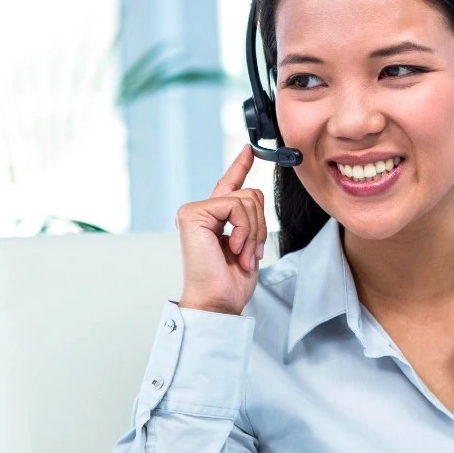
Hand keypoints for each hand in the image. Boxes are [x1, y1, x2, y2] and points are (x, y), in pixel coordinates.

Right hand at [176, 145, 268, 314]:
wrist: (216, 302)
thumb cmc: (229, 283)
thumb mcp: (248, 245)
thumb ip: (249, 219)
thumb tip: (254, 196)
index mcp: (213, 220)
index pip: (228, 186)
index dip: (239, 166)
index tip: (249, 150)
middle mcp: (201, 212)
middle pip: (250, 194)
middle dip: (260, 225)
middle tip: (251, 252)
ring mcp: (194, 212)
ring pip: (247, 199)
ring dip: (253, 232)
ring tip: (242, 255)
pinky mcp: (192, 214)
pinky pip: (236, 206)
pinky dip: (244, 229)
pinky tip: (234, 247)